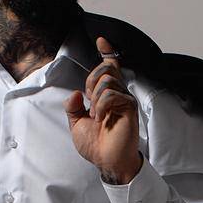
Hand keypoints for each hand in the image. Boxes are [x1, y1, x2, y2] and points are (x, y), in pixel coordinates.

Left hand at [64, 36, 142, 185]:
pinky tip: (102, 118)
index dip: (106, 53)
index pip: (109, 68)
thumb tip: (75, 93)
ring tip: (97, 116)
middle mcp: (117, 94)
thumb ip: (73, 107)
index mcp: (106, 96)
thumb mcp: (76, 124)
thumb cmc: (96, 146)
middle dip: (92, 82)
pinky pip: (111, 94)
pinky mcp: (129, 107)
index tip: (102, 41)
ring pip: (107, 80)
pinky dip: (101, 105)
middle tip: (89, 103)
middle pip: (106, 69)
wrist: (106, 161)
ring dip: (96, 98)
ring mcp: (124, 100)